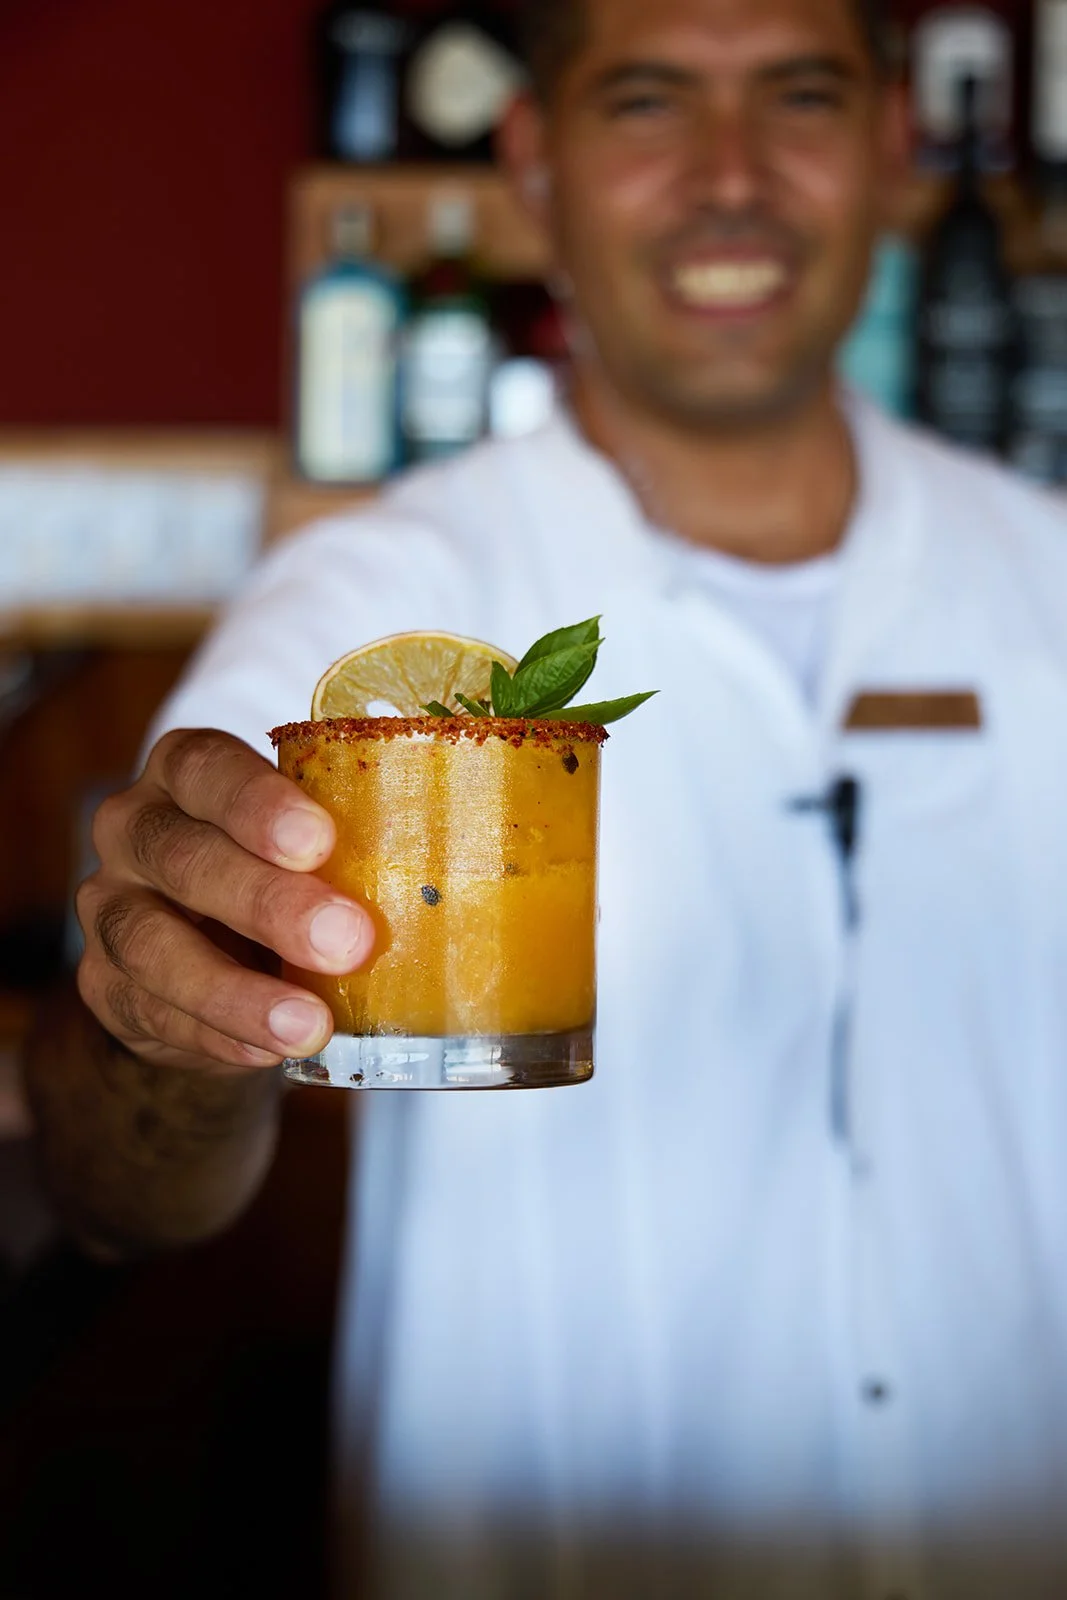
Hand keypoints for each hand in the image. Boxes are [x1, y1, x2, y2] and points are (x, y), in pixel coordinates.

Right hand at [76, 728, 374, 1071]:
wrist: (217, 956)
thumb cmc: (286, 875)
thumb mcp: (316, 845)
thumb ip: (359, 844)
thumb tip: (471, 873)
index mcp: (188, 772)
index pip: (207, 767)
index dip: (258, 804)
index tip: (320, 842)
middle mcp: (135, 829)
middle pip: (184, 857)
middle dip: (267, 903)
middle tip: (348, 939)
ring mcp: (110, 907)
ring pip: (151, 944)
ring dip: (236, 991)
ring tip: (311, 1025)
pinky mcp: (104, 984)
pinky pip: (151, 1012)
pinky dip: (217, 1035)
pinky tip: (272, 1050)